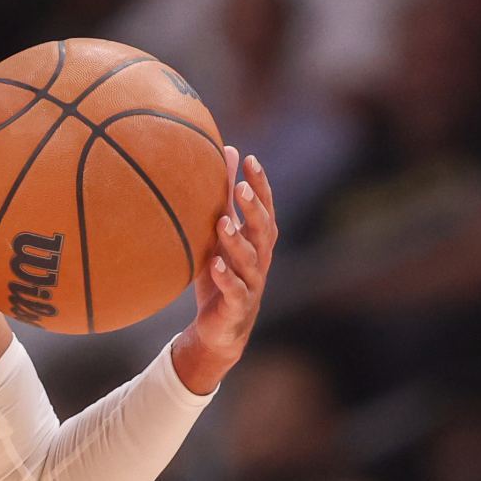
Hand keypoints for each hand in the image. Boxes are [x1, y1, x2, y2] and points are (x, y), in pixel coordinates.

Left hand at [172, 148, 277, 394]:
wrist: (220, 328)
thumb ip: (226, 199)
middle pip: (264, 230)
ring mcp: (251, 283)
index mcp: (259, 240)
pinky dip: (226, 277)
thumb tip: (229, 152)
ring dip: (236, 240)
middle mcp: (261, 259)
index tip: (250, 160)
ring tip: (222, 223)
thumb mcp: (221, 234)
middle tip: (240, 187)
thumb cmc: (222, 274)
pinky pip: (235, 290)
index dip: (261, 185)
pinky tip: (214, 264)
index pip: (265, 207)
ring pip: (249, 259)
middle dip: (254, 208)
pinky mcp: (237, 306)